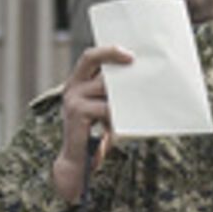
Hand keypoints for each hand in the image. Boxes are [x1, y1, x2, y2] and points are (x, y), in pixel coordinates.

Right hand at [51, 45, 133, 202]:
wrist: (78, 160)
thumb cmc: (95, 132)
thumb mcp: (103, 108)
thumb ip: (111, 93)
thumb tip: (138, 79)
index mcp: (77, 81)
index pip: (90, 56)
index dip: (109, 51)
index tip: (130, 55)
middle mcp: (71, 87)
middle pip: (97, 65)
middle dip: (120, 69)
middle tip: (141, 70)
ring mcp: (72, 99)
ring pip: (106, 88)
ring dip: (122, 97)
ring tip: (137, 105)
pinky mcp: (77, 112)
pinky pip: (106, 108)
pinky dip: (117, 116)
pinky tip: (122, 126)